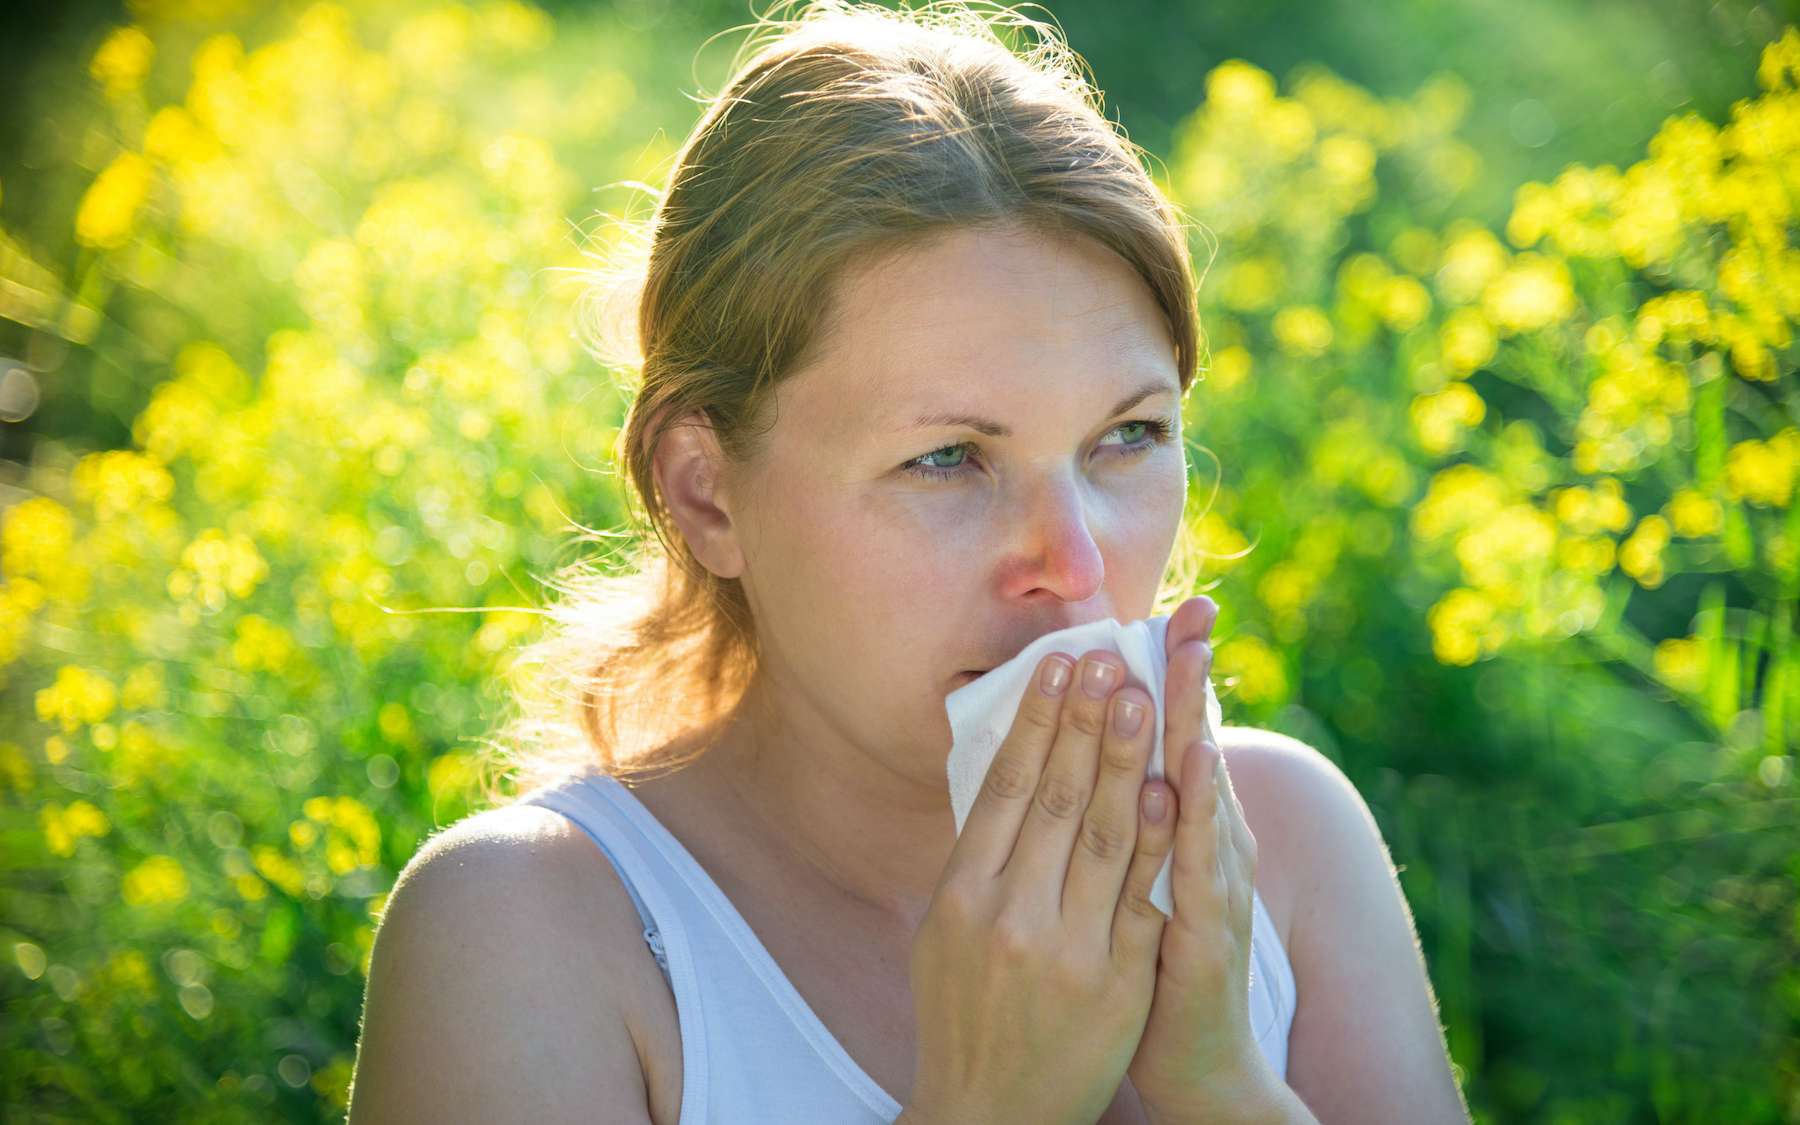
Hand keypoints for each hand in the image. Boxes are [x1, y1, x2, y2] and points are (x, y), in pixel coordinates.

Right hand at [907, 649, 1178, 1124]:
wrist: (990, 1112)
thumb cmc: (963, 1008)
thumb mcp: (942, 930)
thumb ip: (973, 856)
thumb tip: (1002, 770)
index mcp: (960, 894)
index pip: (1002, 787)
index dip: (1035, 721)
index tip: (1059, 666)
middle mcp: (1006, 915)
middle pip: (1054, 798)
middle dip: (1085, 722)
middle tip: (1108, 658)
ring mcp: (1064, 950)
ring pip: (1101, 835)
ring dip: (1125, 760)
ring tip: (1141, 697)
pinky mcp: (1116, 983)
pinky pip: (1141, 897)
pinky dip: (1157, 839)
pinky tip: (1171, 787)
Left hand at [1126, 596, 1274, 1119]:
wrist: (1194, 1063)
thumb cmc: (1150, 968)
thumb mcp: (1134, 879)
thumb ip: (1126, 820)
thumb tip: (1094, 754)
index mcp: (1186, 829)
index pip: (1178, 736)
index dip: (1176, 674)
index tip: (1173, 609)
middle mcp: (1209, 846)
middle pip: (1196, 744)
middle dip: (1190, 675)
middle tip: (1192, 608)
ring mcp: (1215, 884)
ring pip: (1202, 790)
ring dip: (1191, 723)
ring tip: (1185, 661)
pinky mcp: (1209, 930)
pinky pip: (1197, 864)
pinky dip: (1193, 813)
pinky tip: (1189, 768)